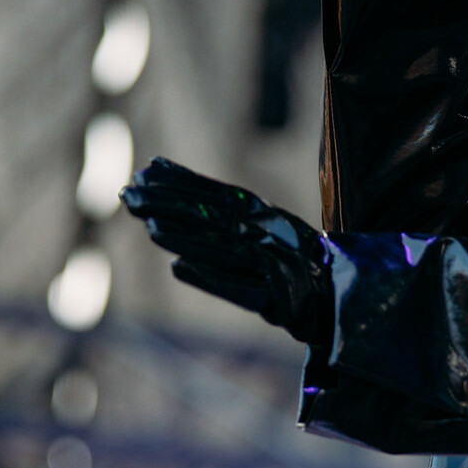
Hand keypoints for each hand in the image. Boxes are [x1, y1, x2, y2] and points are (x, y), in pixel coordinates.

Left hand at [121, 158, 334, 347]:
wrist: (339, 296)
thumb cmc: (296, 265)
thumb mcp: (262, 237)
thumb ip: (223, 228)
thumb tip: (173, 222)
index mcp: (265, 215)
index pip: (217, 194)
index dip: (181, 182)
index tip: (143, 171)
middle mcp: (269, 233)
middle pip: (212, 216)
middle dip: (169, 204)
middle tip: (128, 194)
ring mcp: (274, 263)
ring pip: (222, 248)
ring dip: (186, 237)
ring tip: (149, 227)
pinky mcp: (279, 296)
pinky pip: (240, 287)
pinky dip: (212, 277)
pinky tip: (179, 268)